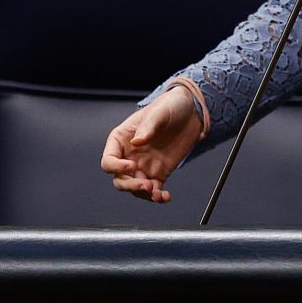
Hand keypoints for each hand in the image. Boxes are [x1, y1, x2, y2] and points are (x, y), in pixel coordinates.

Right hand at [99, 85, 200, 202]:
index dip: (116, 167)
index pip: (109, 160)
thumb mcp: (158, 113)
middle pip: (120, 179)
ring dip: (143, 193)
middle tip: (145, 184)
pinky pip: (154, 189)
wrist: (192, 110)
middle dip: (130, 185)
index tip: (131, 166)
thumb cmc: (169, 106)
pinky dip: (157, 196)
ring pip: (135, 187)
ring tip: (157, 193)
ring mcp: (144, 166)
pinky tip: (165, 197)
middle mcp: (129, 156)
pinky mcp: (159, 172)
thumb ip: (147, 127)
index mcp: (121, 140)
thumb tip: (137, 141)